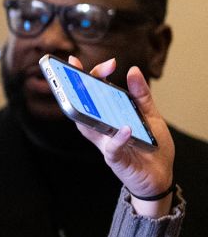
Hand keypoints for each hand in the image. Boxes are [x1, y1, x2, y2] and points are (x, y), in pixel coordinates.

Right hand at [70, 56, 174, 216]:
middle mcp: (100, 128)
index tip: (82, 60)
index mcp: (107, 115)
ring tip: (97, 88)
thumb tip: (133, 71)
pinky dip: (117, 138)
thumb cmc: (151, 146)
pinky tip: (125, 127)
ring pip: (88, 126)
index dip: (84, 76)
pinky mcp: (114, 159)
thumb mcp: (151, 116)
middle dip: (77, 87)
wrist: (159, 176)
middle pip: (81, 106)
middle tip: (80, 69)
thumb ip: (141, 96)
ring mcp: (104, 143)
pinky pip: (112, 148)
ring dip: (90, 110)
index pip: (90, 94)